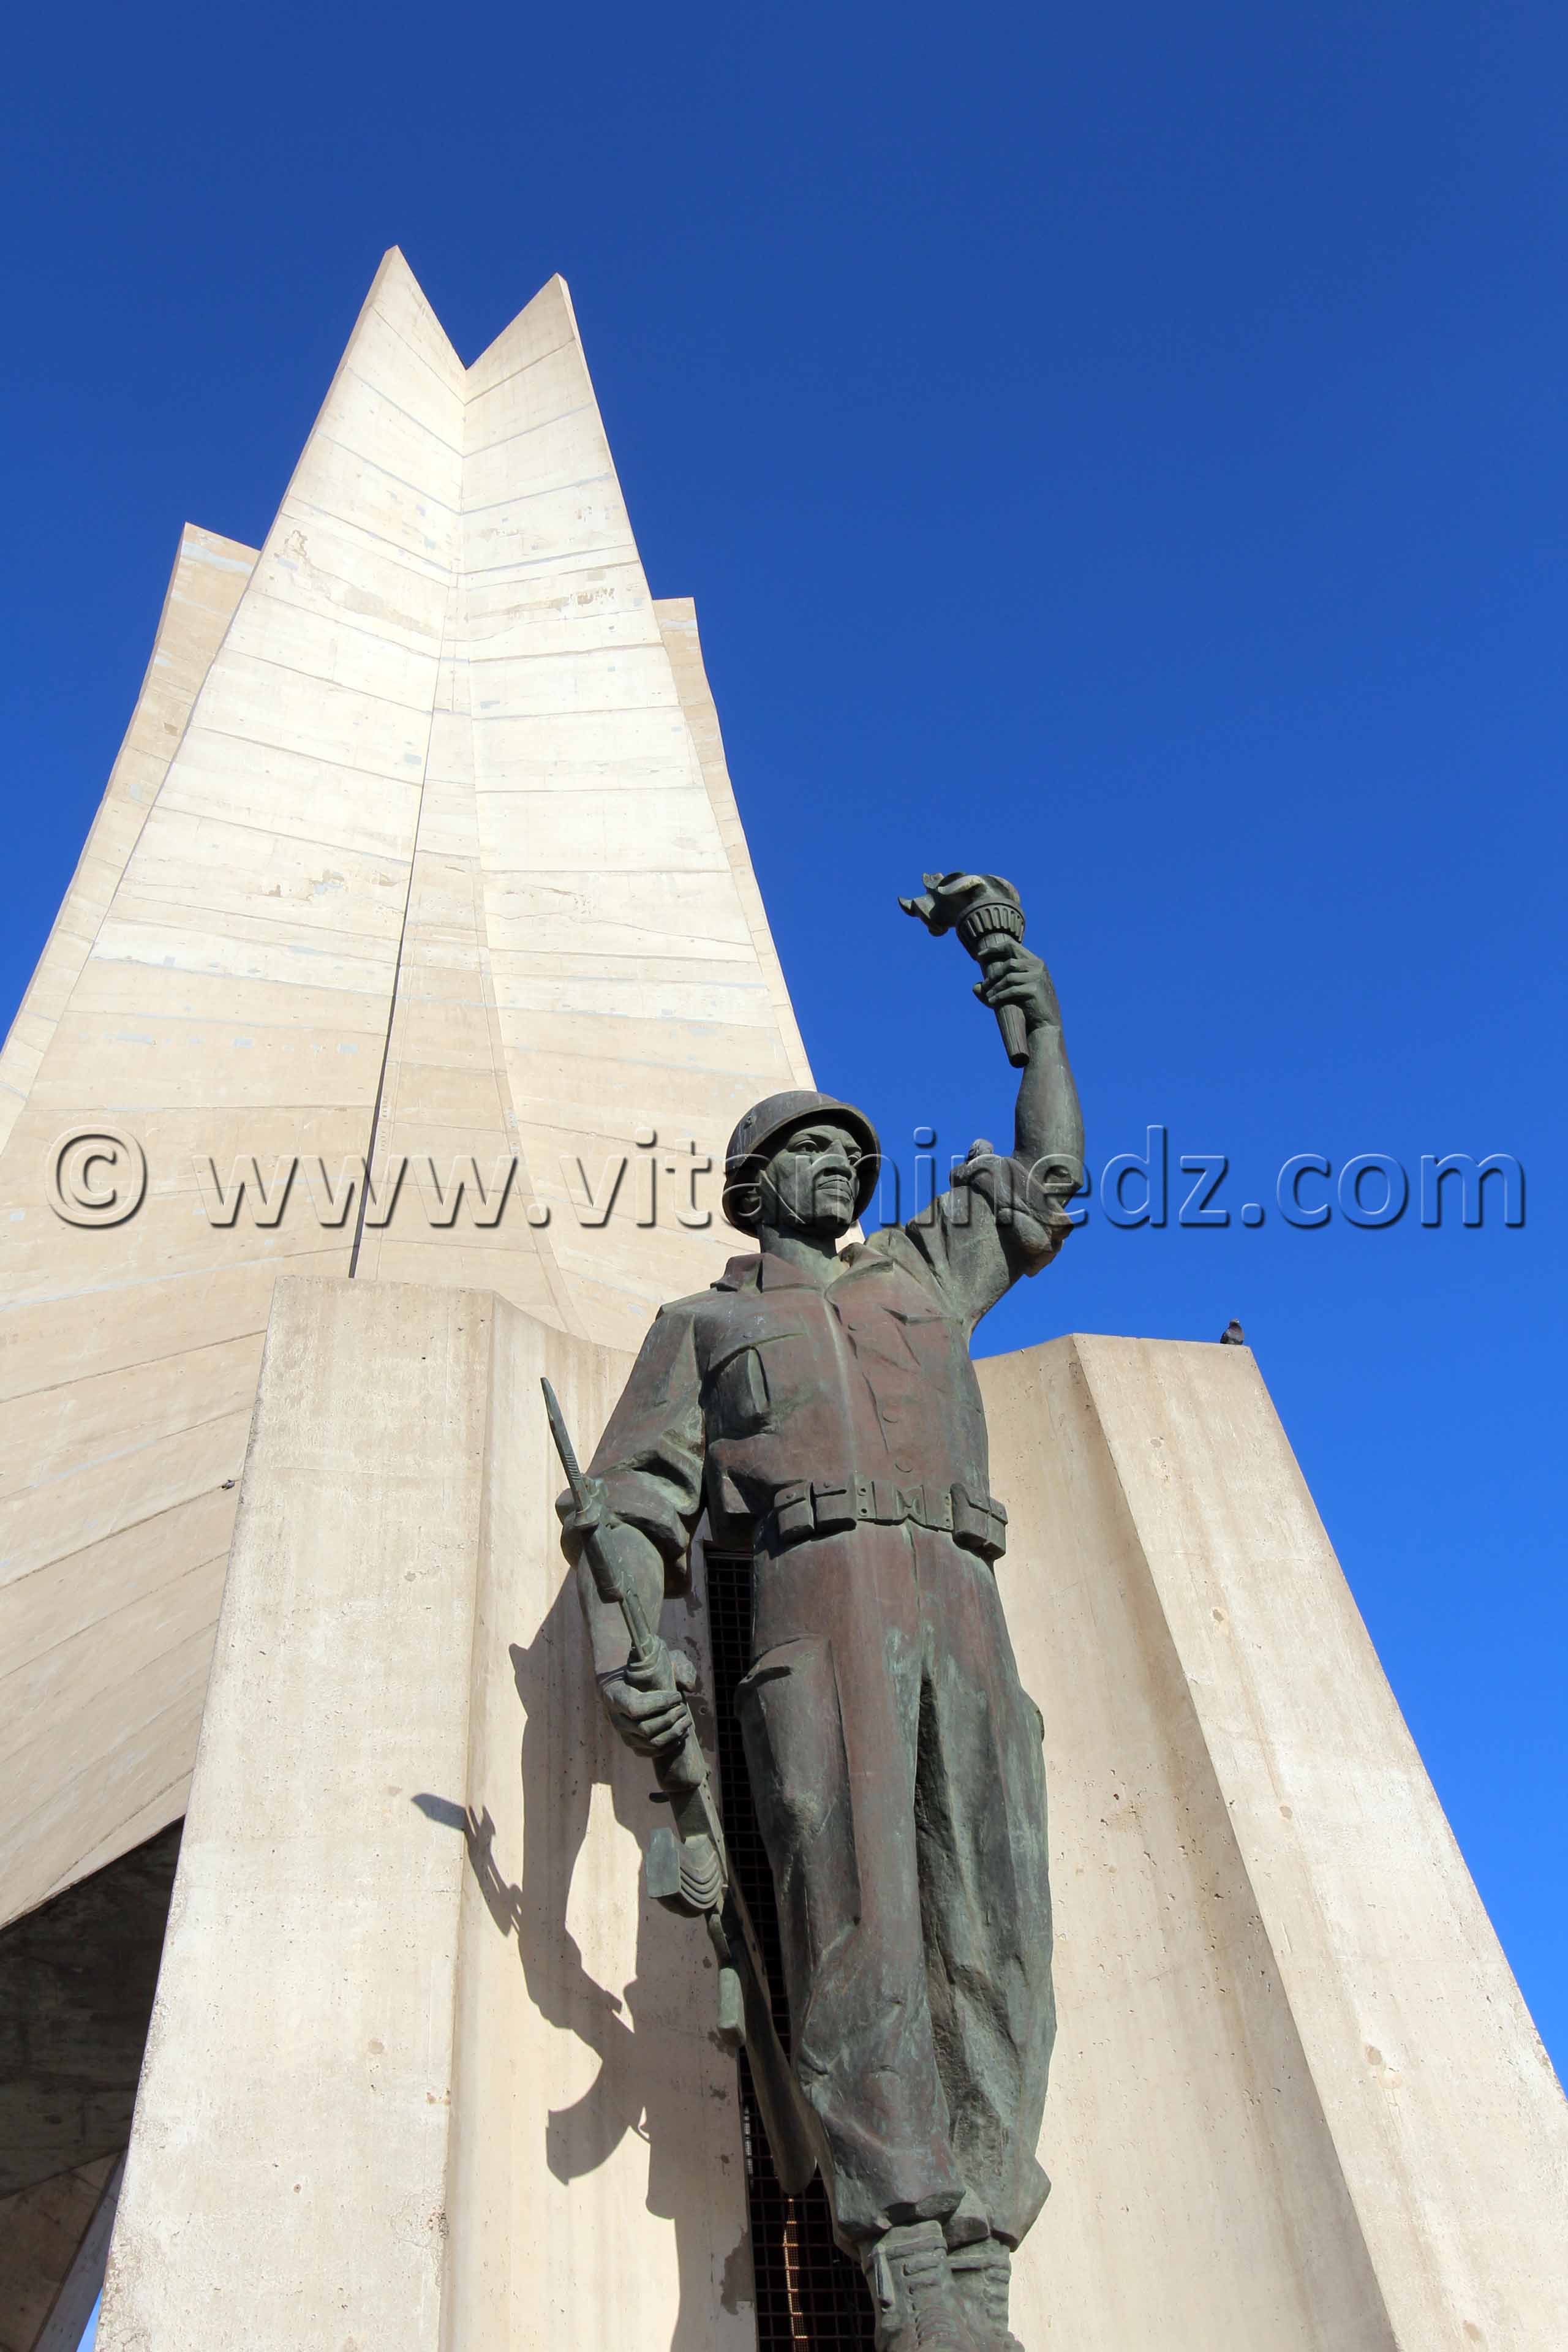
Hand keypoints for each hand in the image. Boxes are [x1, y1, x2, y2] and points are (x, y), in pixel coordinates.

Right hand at [600, 1639, 699, 1761]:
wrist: (626, 1677)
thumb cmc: (643, 1664)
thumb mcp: (658, 1653)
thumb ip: (677, 1665)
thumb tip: (689, 1686)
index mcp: (614, 1694)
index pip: (634, 1708)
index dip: (659, 1704)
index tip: (676, 1695)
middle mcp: (615, 1717)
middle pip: (645, 1728)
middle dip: (669, 1719)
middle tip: (683, 1707)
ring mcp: (623, 1733)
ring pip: (650, 1742)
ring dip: (673, 1733)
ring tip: (686, 1720)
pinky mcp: (633, 1742)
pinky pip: (650, 1752)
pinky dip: (669, 1746)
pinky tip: (681, 1734)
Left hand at [974, 937, 1059, 1033]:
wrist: (1046, 1023)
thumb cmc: (1029, 1006)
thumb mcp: (1014, 992)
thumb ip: (995, 987)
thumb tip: (975, 986)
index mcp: (1035, 961)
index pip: (1012, 946)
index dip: (993, 949)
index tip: (978, 956)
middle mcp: (1037, 966)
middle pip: (1009, 962)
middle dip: (994, 974)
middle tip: (985, 984)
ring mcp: (1037, 977)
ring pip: (1008, 977)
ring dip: (995, 987)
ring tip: (988, 996)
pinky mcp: (1034, 990)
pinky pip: (1011, 990)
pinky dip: (999, 995)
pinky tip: (991, 1001)